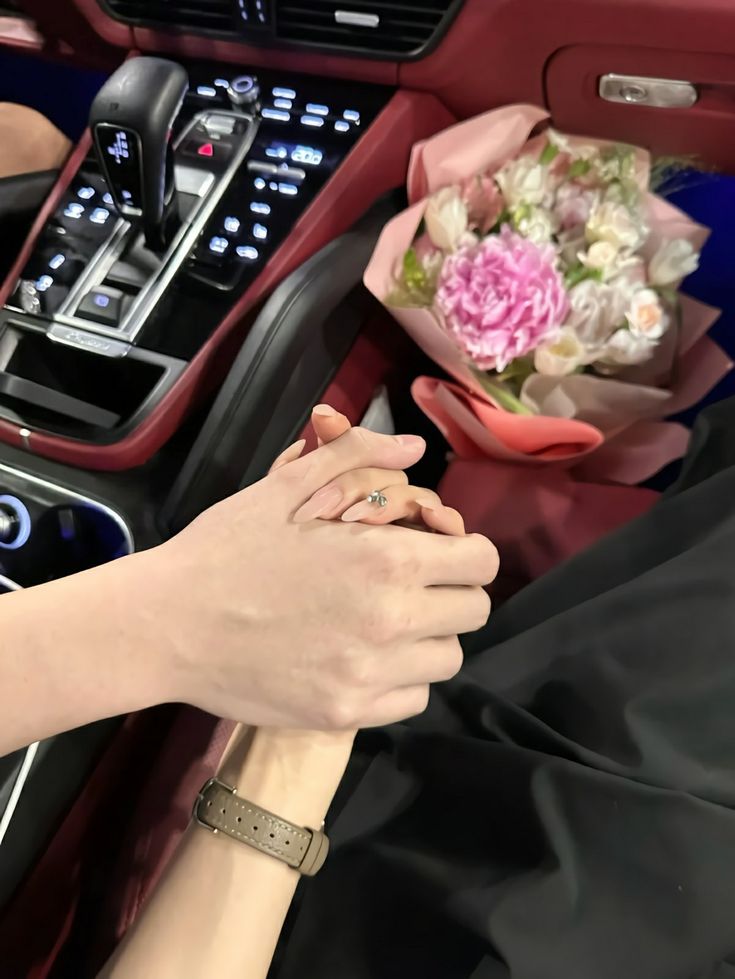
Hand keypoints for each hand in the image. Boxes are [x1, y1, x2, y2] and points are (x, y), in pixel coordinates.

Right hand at [140, 424, 497, 729]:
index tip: (440, 548)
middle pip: (473, 612)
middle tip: (412, 583)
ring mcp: (370, 676)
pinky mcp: (347, 715)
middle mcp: (391, 622)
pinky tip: (363, 658)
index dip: (467, 549)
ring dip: (428, 635)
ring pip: (446, 659)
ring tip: (385, 621)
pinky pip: (412, 699)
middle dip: (451, 590)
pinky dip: (400, 679)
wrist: (167, 625)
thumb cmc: (227, 549)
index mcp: (386, 560)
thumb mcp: (286, 486)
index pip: (481, 561)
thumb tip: (415, 448)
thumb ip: (357, 456)